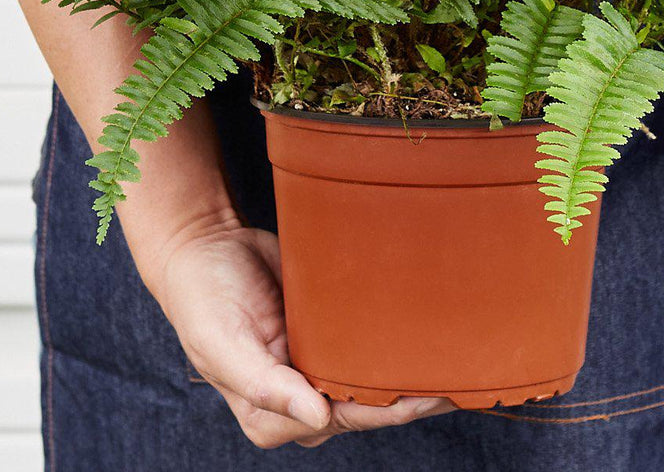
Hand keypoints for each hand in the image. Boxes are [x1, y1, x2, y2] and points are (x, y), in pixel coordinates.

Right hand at [147, 219, 452, 448]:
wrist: (205, 243)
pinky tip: (425, 332)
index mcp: (272, 416)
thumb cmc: (203, 300)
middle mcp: (298, 397)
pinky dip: (392, 339)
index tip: (426, 396)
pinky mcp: (325, 329)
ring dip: (407, 370)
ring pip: (370, 376)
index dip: (387, 411)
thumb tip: (317, 417)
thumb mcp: (225, 345)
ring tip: (456, 360)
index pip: (344, 420)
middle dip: (409, 395)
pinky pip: (364, 340)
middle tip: (460, 378)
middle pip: (365, 404)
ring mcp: (314, 363)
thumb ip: (266, 386)